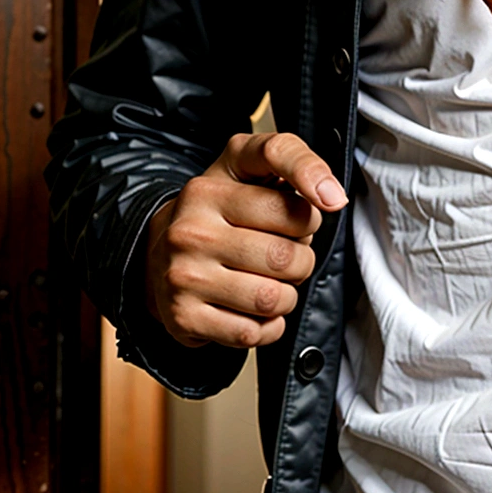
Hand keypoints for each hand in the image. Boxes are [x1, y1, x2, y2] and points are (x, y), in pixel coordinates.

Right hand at [144, 131, 346, 348]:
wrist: (159, 258)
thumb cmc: (221, 210)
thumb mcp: (248, 166)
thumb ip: (293, 160)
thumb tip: (333, 197)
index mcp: (208, 191)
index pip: (289, 207)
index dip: (312, 216)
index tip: (324, 211)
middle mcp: (189, 231)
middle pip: (286, 258)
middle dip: (300, 260)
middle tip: (283, 256)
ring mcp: (182, 275)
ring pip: (272, 298)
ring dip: (285, 296)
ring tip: (269, 282)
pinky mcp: (182, 317)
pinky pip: (252, 333)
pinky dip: (266, 326)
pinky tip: (252, 309)